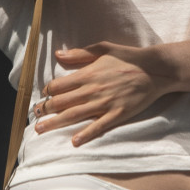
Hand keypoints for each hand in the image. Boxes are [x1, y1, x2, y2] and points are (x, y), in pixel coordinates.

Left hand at [32, 42, 170, 145]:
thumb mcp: (103, 48)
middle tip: (34, 116)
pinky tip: (74, 141)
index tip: (44, 96)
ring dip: (55, 124)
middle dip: (44, 110)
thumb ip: (79, 53)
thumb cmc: (128, 57)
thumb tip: (58, 55)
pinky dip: (86, 134)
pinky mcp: (118, 114)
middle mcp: (92, 90)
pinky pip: (98, 126)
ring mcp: (105, 103)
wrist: (154, 69)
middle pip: (61, 102)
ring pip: (74, 116)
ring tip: (40, 130)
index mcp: (88, 74)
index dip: (48, 91)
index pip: (59, 85)